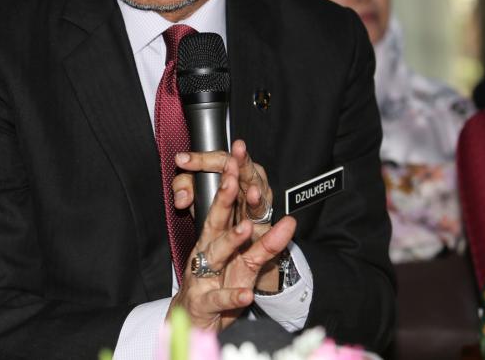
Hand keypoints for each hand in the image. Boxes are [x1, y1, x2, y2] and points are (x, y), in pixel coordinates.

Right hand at [168, 154, 295, 329]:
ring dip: (231, 240)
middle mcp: (207, 253)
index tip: (235, 161)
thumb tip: (291, 222)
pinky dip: (233, 295)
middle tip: (234, 179)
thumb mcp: (239, 261)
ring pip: (217, 253)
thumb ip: (262, 243)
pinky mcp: (205, 304)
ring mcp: (203, 277)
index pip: (221, 207)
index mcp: (213, 241)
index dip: (228, 185)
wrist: (193, 322)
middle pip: (215, 221)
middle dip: (224, 199)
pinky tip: (247, 293)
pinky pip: (220, 298)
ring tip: (246, 227)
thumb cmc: (214, 287)